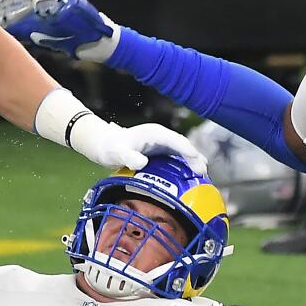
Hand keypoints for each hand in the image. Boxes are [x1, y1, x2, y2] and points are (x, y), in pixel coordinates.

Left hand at [70, 118, 207, 174]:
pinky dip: (185, 163)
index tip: (197, 161)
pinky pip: (177, 156)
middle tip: (203, 171)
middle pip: (182, 145)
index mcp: (155, 133)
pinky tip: (190, 173)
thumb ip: (129, 157)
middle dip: (194, 157)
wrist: (103, 144)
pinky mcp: (160, 150)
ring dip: (192, 160)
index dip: (187, 151)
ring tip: (202, 173)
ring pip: (181, 151)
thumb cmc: (110, 148)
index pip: (176, 141)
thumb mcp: (118, 152)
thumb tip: (142, 163)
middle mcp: (161, 136)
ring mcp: (161, 143)